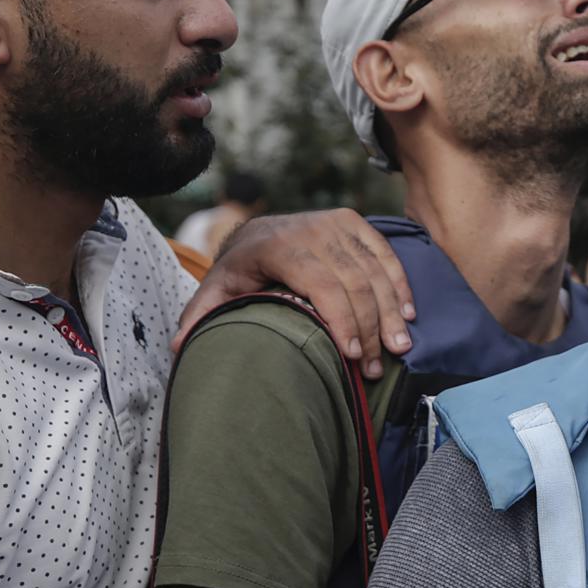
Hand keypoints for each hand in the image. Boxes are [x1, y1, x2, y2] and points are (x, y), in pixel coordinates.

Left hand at [176, 210, 416, 377]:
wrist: (259, 229)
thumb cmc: (241, 270)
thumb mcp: (218, 289)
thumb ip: (202, 315)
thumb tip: (179, 348)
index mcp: (280, 246)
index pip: (323, 286)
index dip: (342, 322)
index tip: (352, 357)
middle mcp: (312, 230)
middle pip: (354, 283)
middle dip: (370, 328)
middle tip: (378, 365)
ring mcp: (336, 224)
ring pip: (374, 271)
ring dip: (392, 312)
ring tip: (399, 347)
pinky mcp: (355, 222)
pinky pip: (384, 254)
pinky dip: (399, 285)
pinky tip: (408, 314)